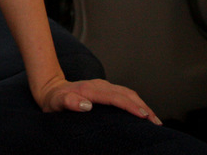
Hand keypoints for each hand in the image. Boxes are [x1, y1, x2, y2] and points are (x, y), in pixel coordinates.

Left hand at [34, 76, 161, 124]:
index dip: (130, 106)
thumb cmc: (54, 99)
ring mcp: (104, 86)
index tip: (143, 116)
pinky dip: (136, 102)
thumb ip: (69, 102)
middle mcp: (100, 85)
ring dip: (142, 104)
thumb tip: (86, 105)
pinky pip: (125, 94)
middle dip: (143, 107)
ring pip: (128, 93)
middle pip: (127, 94)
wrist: (50, 88)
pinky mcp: (105, 89)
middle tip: (156, 122)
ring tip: (154, 119)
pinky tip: (142, 112)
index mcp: (90, 90)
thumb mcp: (56, 102)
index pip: (115, 97)